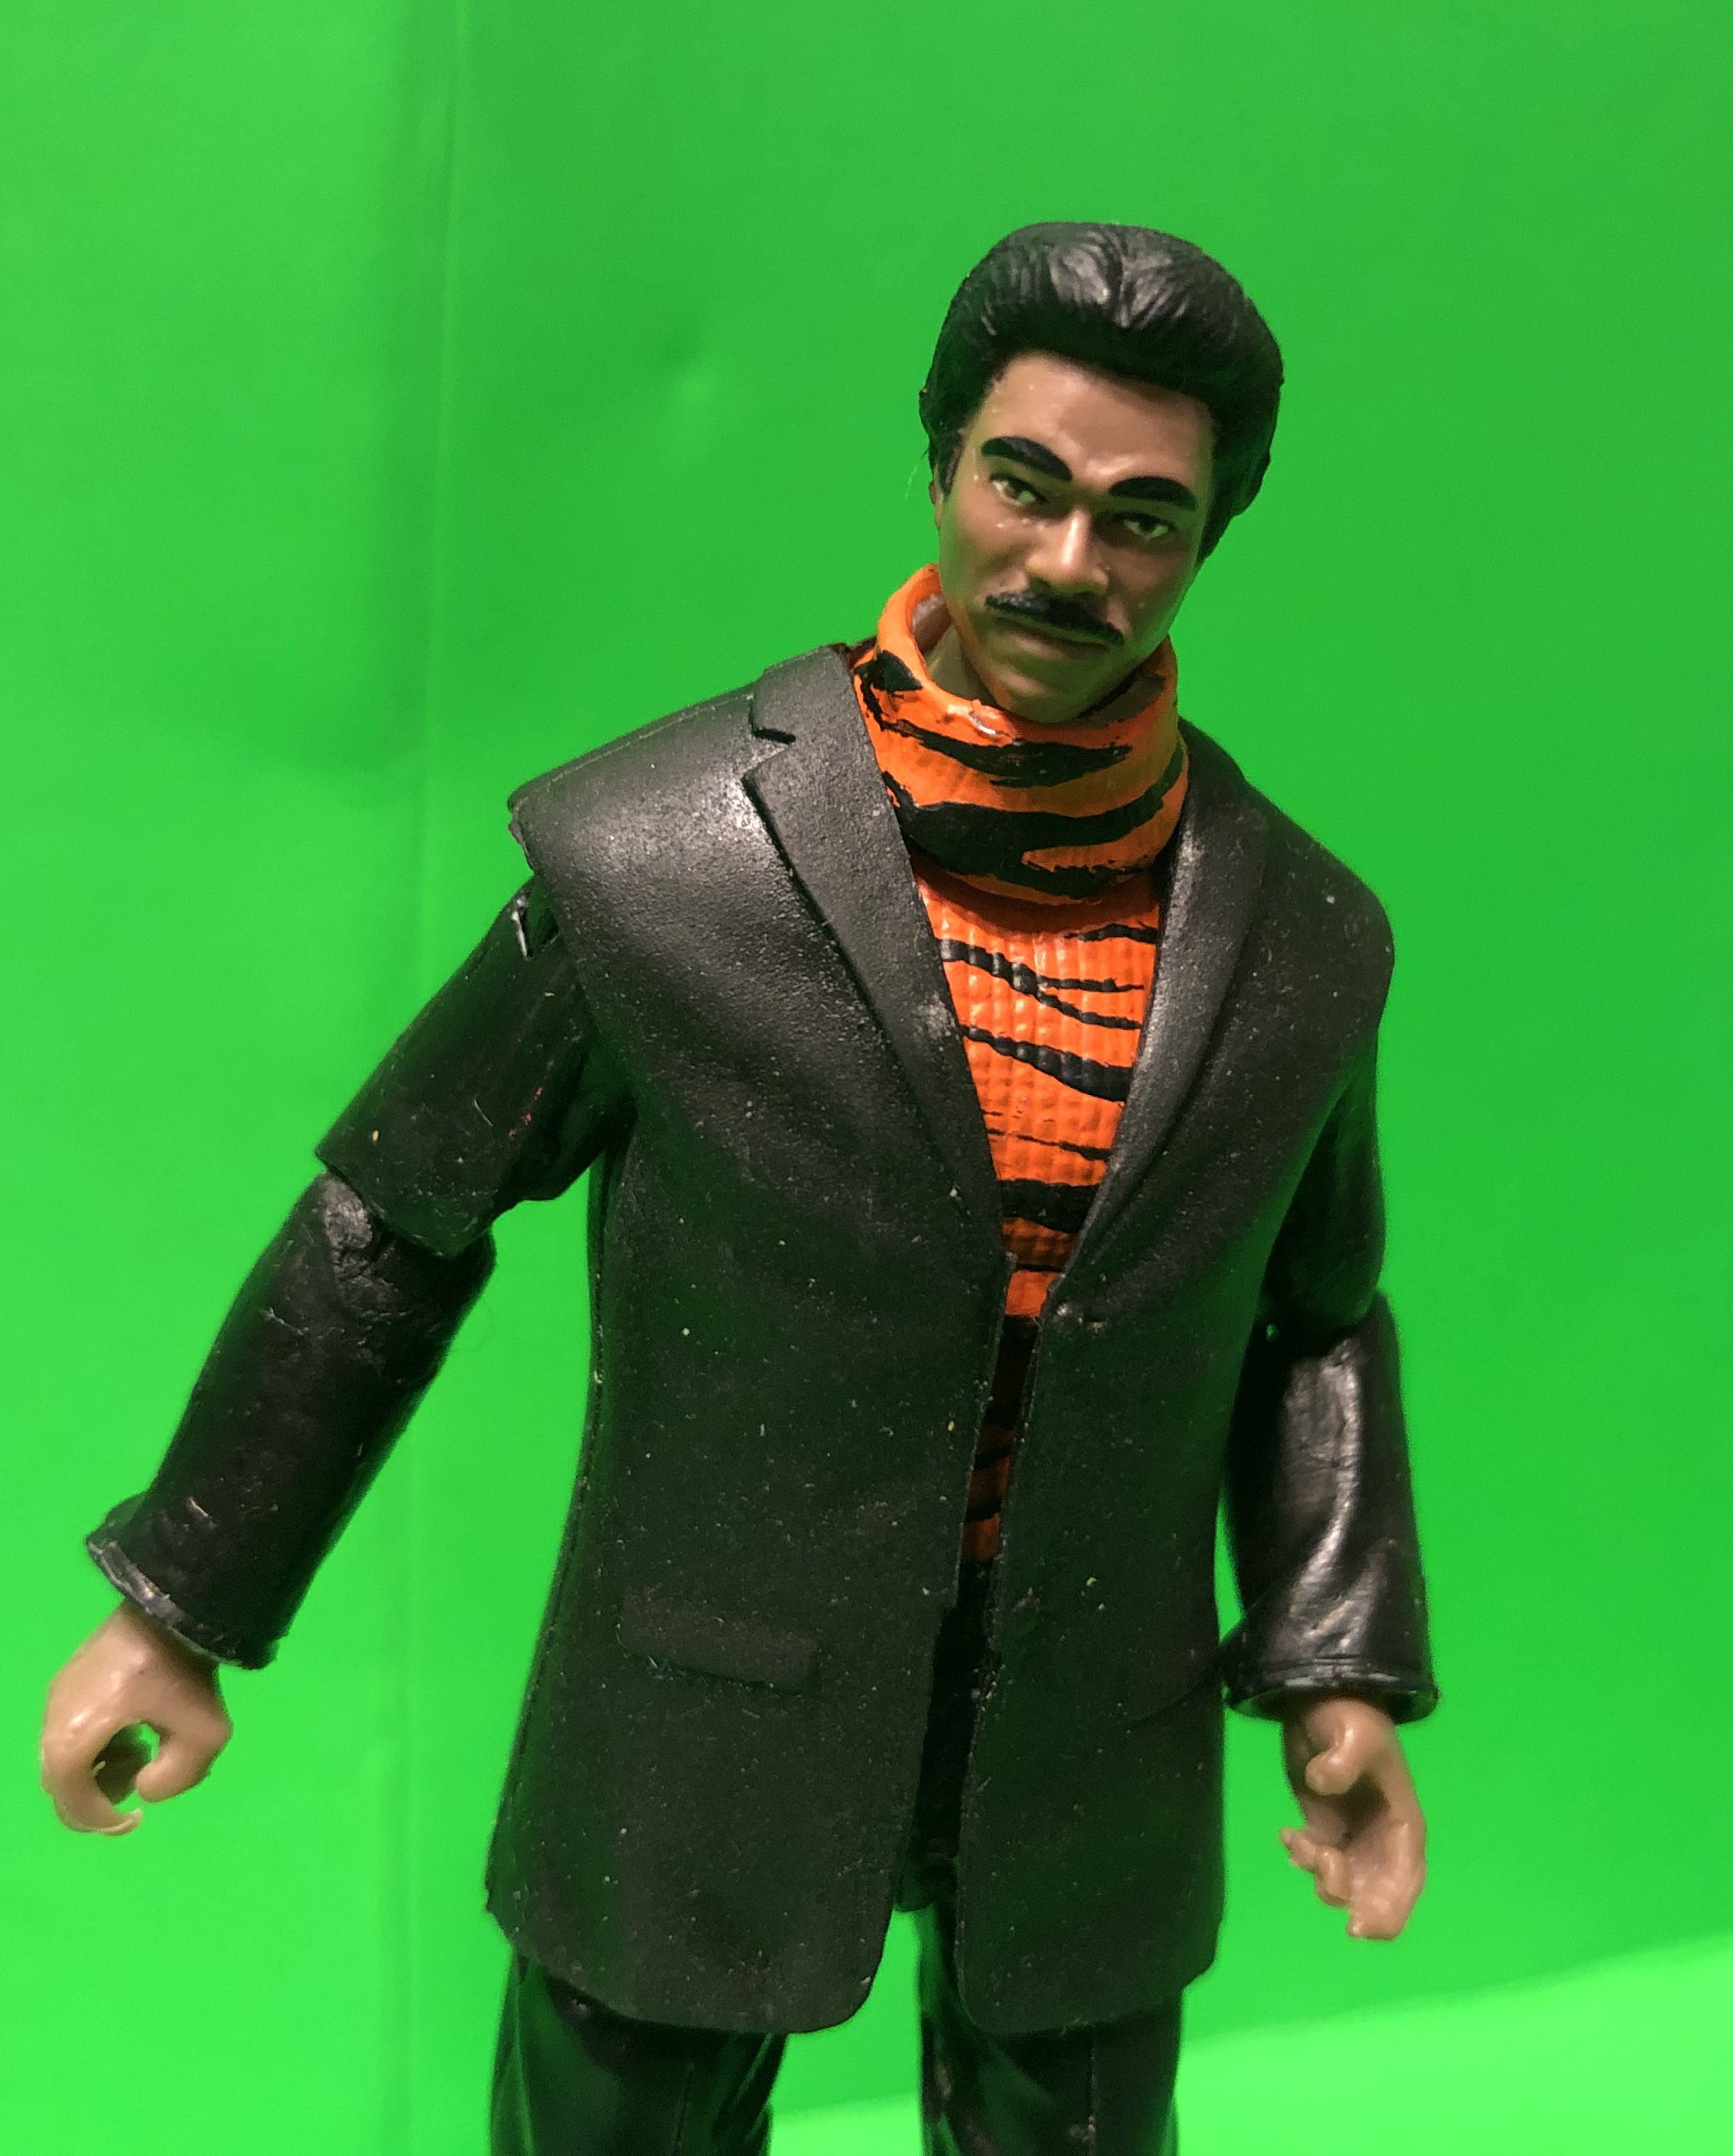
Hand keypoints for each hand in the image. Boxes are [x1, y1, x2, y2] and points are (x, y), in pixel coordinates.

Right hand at [41, 1602, 232, 1834]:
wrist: (178, 1606)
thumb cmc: (187, 1673)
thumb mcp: (203, 1736)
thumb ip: (175, 1780)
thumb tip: (143, 1786)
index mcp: (76, 1734)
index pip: (71, 1799)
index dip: (99, 1820)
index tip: (134, 1819)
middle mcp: (55, 1716)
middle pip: (60, 1780)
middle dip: (95, 1795)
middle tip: (136, 1784)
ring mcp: (60, 1693)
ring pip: (64, 1754)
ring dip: (98, 1768)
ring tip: (141, 1752)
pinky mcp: (72, 1677)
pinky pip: (72, 1727)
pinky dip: (97, 1743)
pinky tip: (135, 1728)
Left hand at [1279, 1695, 1424, 1939]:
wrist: (1318, 1697)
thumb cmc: (1348, 1715)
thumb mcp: (1354, 1733)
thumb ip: (1344, 1760)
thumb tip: (1322, 1783)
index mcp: (1403, 1823)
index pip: (1405, 1879)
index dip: (1388, 1910)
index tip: (1357, 1926)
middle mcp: (1382, 1839)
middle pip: (1378, 1893)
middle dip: (1354, 1903)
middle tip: (1323, 1884)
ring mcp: (1352, 1835)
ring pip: (1344, 1883)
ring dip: (1322, 1875)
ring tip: (1301, 1842)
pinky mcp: (1324, 1827)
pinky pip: (1317, 1861)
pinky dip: (1302, 1858)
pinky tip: (1287, 1834)